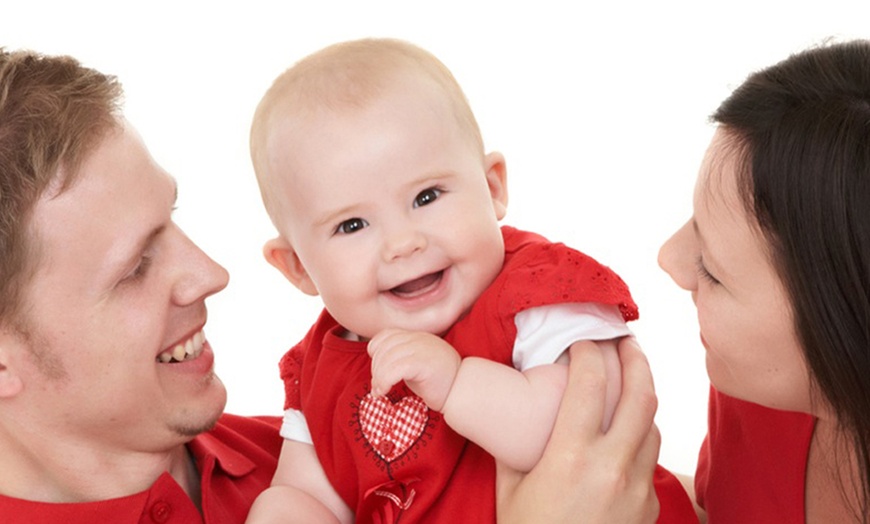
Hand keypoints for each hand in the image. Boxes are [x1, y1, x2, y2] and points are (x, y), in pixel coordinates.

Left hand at [367, 329, 460, 410]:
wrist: (464, 392)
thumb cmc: (440, 383)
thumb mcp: (418, 363)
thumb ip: (402, 357)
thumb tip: (377, 365)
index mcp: (418, 336)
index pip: (387, 335)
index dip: (376, 352)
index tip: (378, 371)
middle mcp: (419, 338)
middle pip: (384, 348)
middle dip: (375, 369)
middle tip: (377, 387)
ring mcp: (421, 348)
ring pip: (386, 359)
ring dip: (378, 378)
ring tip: (380, 392)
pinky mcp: (422, 362)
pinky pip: (393, 369)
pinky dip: (383, 381)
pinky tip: (384, 391)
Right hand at [496, 337, 660, 523]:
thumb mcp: (511, 488)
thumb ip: (518, 447)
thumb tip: (517, 412)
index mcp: (571, 457)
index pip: (591, 384)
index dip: (588, 351)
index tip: (582, 339)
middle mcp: (613, 467)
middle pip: (641, 395)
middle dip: (635, 359)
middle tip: (625, 341)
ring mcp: (637, 489)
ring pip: (653, 425)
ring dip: (643, 396)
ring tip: (631, 380)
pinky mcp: (648, 508)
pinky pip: (652, 458)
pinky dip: (642, 436)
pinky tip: (627, 431)